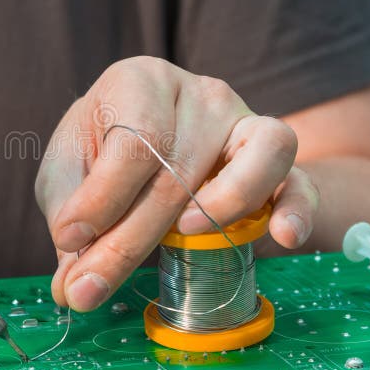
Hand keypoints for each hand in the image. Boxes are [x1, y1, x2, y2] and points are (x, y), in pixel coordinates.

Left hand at [35, 56, 318, 311]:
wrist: (148, 129)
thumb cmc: (102, 145)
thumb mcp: (69, 169)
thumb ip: (69, 216)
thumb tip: (72, 286)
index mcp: (140, 81)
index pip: (133, 144)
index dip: (101, 200)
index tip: (70, 241)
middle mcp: (199, 92)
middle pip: (177, 170)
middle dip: (129, 241)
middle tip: (91, 288)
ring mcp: (243, 120)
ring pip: (258, 155)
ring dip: (223, 204)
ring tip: (185, 233)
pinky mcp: (273, 155)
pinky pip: (300, 178)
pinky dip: (298, 208)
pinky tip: (283, 236)